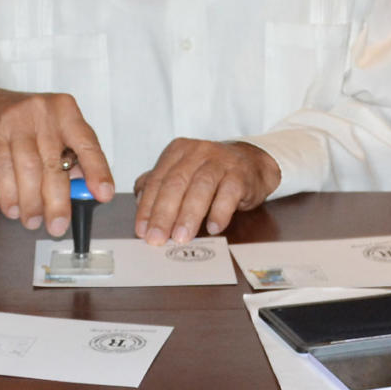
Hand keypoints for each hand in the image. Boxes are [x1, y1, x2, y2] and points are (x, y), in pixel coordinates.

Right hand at [0, 87, 113, 233]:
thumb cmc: (24, 124)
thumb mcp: (53, 132)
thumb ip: (71, 158)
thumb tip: (85, 192)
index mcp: (66, 111)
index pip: (87, 144)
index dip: (97, 171)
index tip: (103, 194)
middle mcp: (43, 113)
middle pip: (55, 163)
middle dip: (58, 201)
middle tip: (58, 226)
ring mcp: (15, 122)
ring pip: (29, 169)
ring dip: (32, 203)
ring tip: (33, 221)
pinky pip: (2, 170)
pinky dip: (9, 195)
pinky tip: (13, 209)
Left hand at [133, 139, 279, 245]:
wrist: (251, 163)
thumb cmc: (211, 172)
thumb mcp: (183, 172)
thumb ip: (160, 185)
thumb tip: (139, 202)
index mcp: (177, 151)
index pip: (157, 181)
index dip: (147, 207)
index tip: (143, 230)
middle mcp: (197, 152)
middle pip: (175, 184)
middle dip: (164, 214)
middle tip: (157, 238)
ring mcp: (220, 162)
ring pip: (200, 188)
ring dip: (188, 216)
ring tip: (181, 237)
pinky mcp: (240, 175)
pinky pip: (228, 194)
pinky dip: (219, 212)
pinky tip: (212, 227)